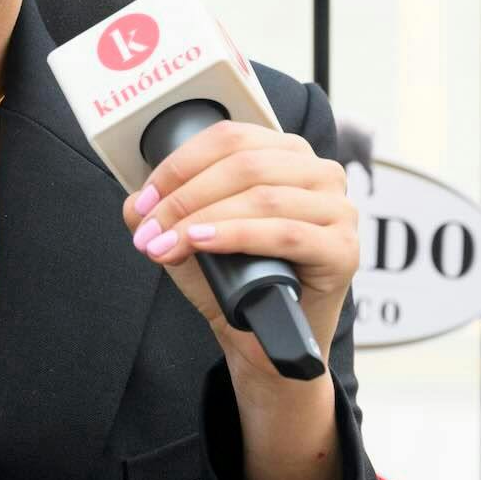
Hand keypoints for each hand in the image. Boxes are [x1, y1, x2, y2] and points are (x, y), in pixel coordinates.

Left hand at [122, 119, 357, 391]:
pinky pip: (285, 234)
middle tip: (150, 229)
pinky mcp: (343, 250)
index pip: (230, 138)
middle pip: (243, 165)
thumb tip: (136, 204)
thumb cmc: (237, 281)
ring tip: (165, 244)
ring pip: (262, 197)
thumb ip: (162, 213)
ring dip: (202, 219)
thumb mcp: (192, 236)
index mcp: (289, 155)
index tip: (145, 199)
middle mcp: (320, 173)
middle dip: (186, 197)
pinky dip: (237, 235)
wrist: (266, 341)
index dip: (180, 164)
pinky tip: (202, 242)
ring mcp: (339, 210)